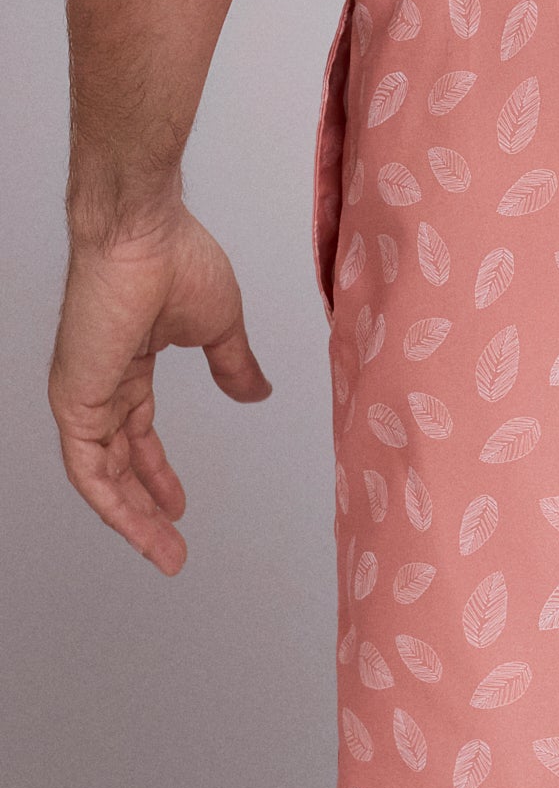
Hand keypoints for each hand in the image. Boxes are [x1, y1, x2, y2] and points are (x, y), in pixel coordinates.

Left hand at [49, 209, 271, 573]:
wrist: (142, 232)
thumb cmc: (175, 258)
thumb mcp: (219, 327)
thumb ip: (233, 365)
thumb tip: (256, 393)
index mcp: (127, 365)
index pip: (137, 433)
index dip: (158, 474)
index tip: (181, 506)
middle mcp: (100, 384)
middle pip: (118, 463)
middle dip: (146, 510)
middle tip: (173, 549)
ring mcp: (82, 394)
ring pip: (101, 476)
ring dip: (133, 520)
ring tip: (166, 555)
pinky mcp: (74, 400)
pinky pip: (88, 468)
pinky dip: (112, 502)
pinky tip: (138, 527)